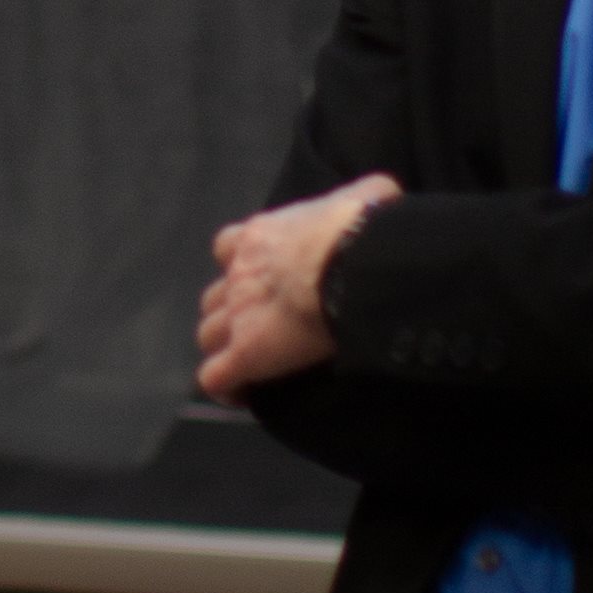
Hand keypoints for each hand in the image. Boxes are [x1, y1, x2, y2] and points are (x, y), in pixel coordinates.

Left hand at [196, 176, 400, 397]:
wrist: (351, 264)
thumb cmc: (357, 230)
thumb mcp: (365, 199)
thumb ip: (364, 197)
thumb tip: (384, 198)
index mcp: (260, 236)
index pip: (229, 246)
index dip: (238, 264)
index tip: (260, 280)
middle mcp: (238, 275)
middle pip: (214, 295)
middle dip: (228, 310)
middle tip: (257, 324)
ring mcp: (236, 315)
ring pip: (208, 334)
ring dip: (224, 347)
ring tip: (248, 363)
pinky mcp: (244, 354)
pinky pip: (215, 378)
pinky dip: (225, 387)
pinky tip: (241, 394)